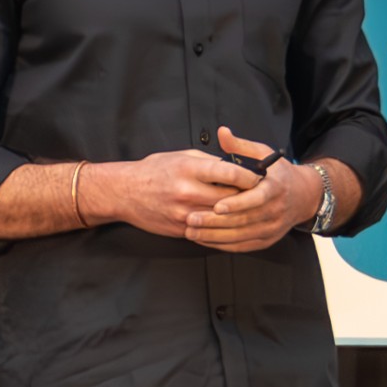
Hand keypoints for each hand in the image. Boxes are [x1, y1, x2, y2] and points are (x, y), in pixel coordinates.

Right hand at [87, 149, 257, 238]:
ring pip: (222, 217)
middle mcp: (187, 191)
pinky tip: (230, 223)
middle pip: (230, 198)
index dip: (249, 176)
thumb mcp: (181, 156)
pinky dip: (221, 227)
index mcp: (189, 168)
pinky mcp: (181, 228)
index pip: (229, 173)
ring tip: (249, 210)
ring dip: (237, 214)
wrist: (124, 192)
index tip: (260, 176)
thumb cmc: (154, 171)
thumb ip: (209, 161)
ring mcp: (184, 213)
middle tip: (262, 195)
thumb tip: (234, 166)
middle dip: (248, 196)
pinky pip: (209, 230)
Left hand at [185, 126, 319, 252]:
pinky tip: (205, 240)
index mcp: (275, 187)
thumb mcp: (263, 153)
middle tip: (192, 219)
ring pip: (241, 236)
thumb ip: (240, 145)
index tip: (217, 206)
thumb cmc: (278, 173)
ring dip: (215, 235)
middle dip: (216, 222)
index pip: (257, 198)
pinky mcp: (267, 240)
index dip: (236, 204)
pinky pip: (243, 246)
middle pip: (244, 220)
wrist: (303, 196)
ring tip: (192, 231)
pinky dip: (223, 245)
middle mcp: (276, 210)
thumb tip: (222, 132)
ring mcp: (272, 227)